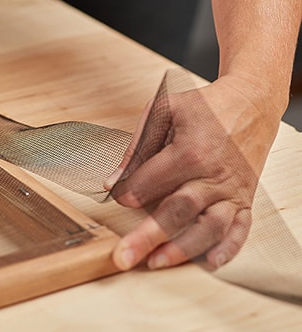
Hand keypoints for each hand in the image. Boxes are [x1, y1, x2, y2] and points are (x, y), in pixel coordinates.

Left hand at [104, 74, 281, 270]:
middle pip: (177, 210)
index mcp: (190, 150)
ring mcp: (231, 190)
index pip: (150, 180)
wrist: (251, 102)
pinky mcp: (245, 199)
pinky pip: (240, 229)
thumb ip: (137, 146)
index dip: (128, 192)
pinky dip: (228, 248)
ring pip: (208, 227)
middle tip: (123, 255)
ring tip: (157, 262)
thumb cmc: (205, 107)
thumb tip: (112, 180)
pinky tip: (210, 262)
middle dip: (147, 235)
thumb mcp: (164, 110)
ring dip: (182, 248)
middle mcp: (213, 174)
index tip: (117, 198)